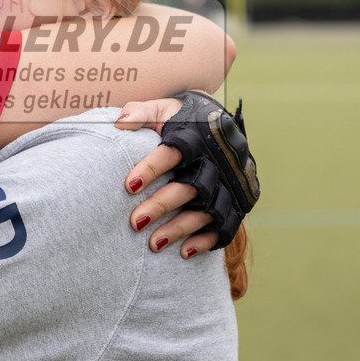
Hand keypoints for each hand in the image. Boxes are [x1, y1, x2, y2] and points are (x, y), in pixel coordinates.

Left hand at [117, 92, 258, 256]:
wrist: (219, 126)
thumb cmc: (181, 120)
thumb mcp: (163, 108)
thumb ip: (141, 112)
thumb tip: (120, 122)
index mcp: (198, 135)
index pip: (174, 151)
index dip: (152, 168)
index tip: (128, 185)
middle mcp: (219, 161)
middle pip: (191, 186)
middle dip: (162, 205)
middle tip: (134, 222)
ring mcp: (231, 183)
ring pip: (208, 210)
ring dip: (181, 228)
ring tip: (153, 243)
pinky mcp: (239, 202)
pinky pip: (228, 227)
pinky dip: (207, 240)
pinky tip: (184, 252)